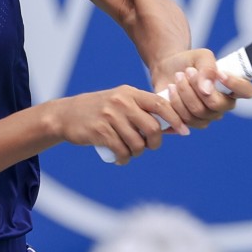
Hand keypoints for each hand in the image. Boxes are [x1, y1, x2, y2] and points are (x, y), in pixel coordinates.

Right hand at [46, 85, 188, 164]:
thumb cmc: (99, 110)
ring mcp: (111, 116)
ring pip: (137, 143)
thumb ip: (141, 108)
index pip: (160, 104)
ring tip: (130, 152)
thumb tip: (171, 125)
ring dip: (136, 153)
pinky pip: (122, 151)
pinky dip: (124, 159)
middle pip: (152, 128)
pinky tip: (120, 159)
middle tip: (148, 146)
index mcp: (130, 93)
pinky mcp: (100, 131)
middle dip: (154, 143)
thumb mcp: (120, 101)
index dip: (176, 119)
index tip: (184, 131)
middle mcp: (122, 102)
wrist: (67, 115)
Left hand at [150, 49, 251, 128]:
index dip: (236, 84)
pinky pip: (184, 119)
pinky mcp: (191, 122)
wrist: (167, 69)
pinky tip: (171, 89)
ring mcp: (208, 116)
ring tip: (177, 77)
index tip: (220, 73)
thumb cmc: (189, 61)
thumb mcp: (200, 56)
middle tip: (187, 71)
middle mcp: (223, 105)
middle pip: (215, 104)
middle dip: (197, 86)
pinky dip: (174, 102)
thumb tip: (207, 90)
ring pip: (197, 112)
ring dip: (184, 92)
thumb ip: (208, 68)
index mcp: (232, 87)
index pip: (247, 91)